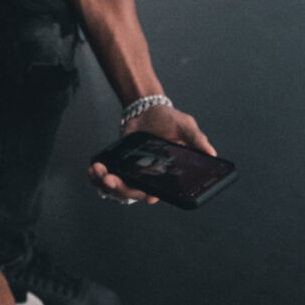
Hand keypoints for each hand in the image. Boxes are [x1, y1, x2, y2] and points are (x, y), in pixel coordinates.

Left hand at [88, 104, 215, 204]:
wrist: (147, 109)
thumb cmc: (170, 120)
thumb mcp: (186, 126)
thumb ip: (197, 139)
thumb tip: (212, 153)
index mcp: (166, 174)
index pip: (159, 191)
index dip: (150, 195)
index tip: (147, 195)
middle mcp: (149, 176)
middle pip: (133, 192)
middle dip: (119, 189)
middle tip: (109, 179)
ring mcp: (132, 172)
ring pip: (118, 188)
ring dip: (104, 183)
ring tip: (97, 171)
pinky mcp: (119, 165)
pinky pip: (107, 178)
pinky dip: (97, 177)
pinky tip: (92, 169)